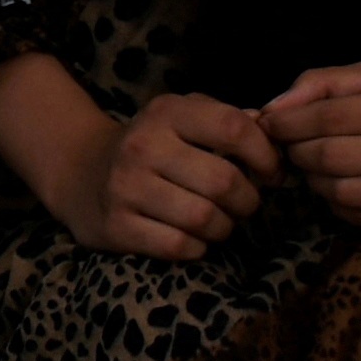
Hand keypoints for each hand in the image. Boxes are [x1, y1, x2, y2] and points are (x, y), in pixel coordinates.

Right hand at [0, 55, 281, 258]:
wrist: (81, 172)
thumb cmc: (153, 146)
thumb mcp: (183, 118)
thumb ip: (230, 120)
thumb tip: (279, 135)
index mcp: (167, 112)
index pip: (234, 128)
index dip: (265, 155)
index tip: (270, 172)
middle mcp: (143, 145)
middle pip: (224, 181)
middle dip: (248, 201)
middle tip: (245, 205)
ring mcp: (126, 187)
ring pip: (204, 218)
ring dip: (224, 227)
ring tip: (219, 222)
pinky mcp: (116, 226)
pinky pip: (179, 246)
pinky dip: (197, 247)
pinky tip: (193, 238)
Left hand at [258, 59, 360, 231]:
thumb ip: (328, 83)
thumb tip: (274, 108)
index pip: (330, 118)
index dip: (289, 123)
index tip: (271, 123)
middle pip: (332, 159)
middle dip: (298, 154)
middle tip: (291, 147)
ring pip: (343, 195)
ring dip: (315, 182)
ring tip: (317, 166)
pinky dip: (341, 205)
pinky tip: (345, 186)